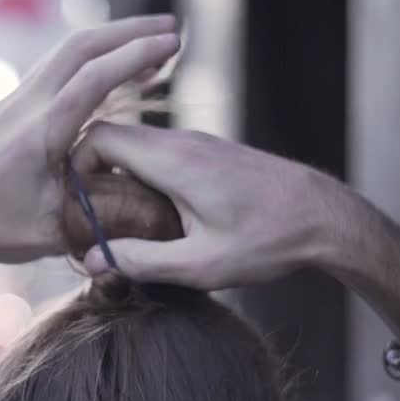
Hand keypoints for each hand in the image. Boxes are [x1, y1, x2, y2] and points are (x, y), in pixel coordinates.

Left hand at [0, 15, 180, 263]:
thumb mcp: (56, 230)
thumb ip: (101, 208)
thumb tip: (147, 195)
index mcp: (39, 132)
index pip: (95, 78)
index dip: (137, 55)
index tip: (173, 42)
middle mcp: (22, 106)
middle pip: (79, 47)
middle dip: (129, 31)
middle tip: (171, 27)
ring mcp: (8, 102)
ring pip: (61, 56)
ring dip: (106, 44)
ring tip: (146, 46)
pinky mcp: (0, 109)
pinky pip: (47, 74)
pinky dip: (83, 64)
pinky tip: (103, 75)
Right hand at [70, 123, 351, 288]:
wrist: (326, 217)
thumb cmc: (269, 241)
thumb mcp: (202, 264)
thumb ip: (142, 261)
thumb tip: (93, 260)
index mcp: (173, 160)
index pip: (100, 136)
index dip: (75, 166)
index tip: (72, 204)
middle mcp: (183, 142)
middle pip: (114, 138)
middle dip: (91, 173)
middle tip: (86, 216)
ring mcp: (199, 144)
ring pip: (138, 146)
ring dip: (118, 176)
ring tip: (117, 221)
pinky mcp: (211, 155)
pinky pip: (161, 154)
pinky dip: (145, 177)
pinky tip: (155, 216)